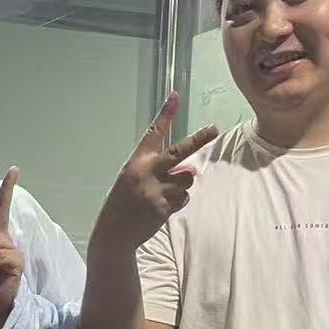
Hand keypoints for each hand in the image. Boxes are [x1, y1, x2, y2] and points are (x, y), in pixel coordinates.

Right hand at [91, 92, 217, 250]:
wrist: (114, 232)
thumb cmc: (124, 202)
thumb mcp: (134, 180)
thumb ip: (161, 171)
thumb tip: (191, 170)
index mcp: (137, 162)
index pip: (154, 133)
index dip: (166, 114)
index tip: (176, 96)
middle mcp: (147, 172)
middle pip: (179, 151)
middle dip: (199, 139)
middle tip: (214, 129)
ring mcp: (156, 190)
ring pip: (186, 179)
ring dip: (182, 184)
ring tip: (164, 193)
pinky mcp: (164, 207)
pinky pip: (183, 199)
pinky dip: (177, 202)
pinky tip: (161, 208)